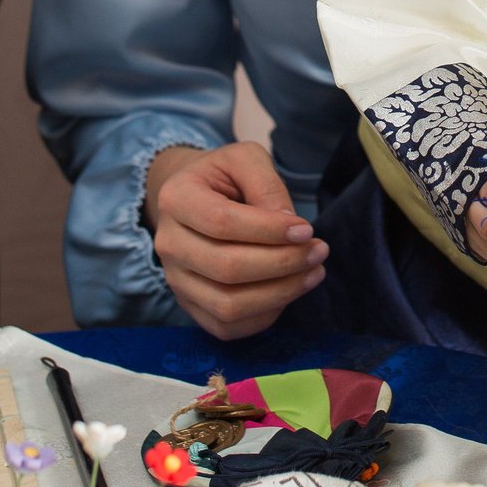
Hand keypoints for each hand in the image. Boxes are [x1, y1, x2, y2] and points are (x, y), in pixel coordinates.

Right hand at [143, 141, 326, 338]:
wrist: (194, 199)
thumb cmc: (224, 177)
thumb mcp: (246, 159)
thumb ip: (267, 185)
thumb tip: (290, 228)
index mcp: (176, 198)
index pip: (222, 223)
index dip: (269, 231)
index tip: (307, 230)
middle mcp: (168, 243)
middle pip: (226, 268)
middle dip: (282, 263)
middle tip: (319, 251)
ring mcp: (175, 280)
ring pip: (227, 304)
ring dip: (279, 294)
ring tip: (313, 273)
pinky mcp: (189, 305)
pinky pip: (226, 327)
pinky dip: (264, 316)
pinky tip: (289, 292)